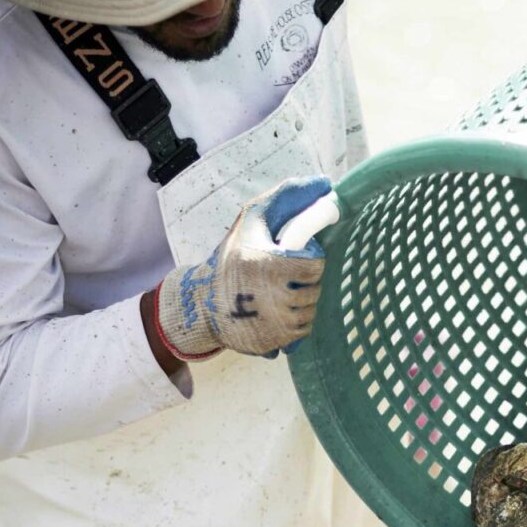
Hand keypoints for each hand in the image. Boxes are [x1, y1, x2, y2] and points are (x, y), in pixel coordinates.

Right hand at [150, 176, 328, 360]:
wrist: (202, 303)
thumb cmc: (231, 256)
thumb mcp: (252, 219)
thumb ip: (286, 195)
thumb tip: (324, 182)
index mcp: (270, 266)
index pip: (315, 267)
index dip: (308, 262)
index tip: (293, 260)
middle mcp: (274, 298)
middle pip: (314, 291)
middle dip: (304, 283)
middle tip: (284, 278)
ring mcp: (274, 324)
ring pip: (310, 312)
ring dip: (301, 303)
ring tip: (279, 293)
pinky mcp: (273, 343)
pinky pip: (301, 332)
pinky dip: (294, 322)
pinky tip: (276, 311)